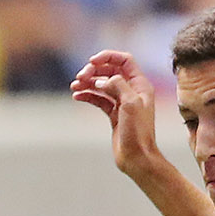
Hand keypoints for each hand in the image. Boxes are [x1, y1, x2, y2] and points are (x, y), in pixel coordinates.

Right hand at [72, 50, 162, 175]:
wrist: (137, 158)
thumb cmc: (137, 133)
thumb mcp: (131, 104)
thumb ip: (118, 85)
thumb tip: (101, 80)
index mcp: (140, 85)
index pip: (124, 60)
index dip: (107, 57)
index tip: (91, 62)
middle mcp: (132, 91)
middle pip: (110, 71)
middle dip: (93, 71)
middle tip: (80, 78)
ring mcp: (122, 103)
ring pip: (102, 85)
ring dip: (87, 83)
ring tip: (74, 87)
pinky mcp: (114, 114)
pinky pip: (98, 99)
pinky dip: (87, 95)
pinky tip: (77, 97)